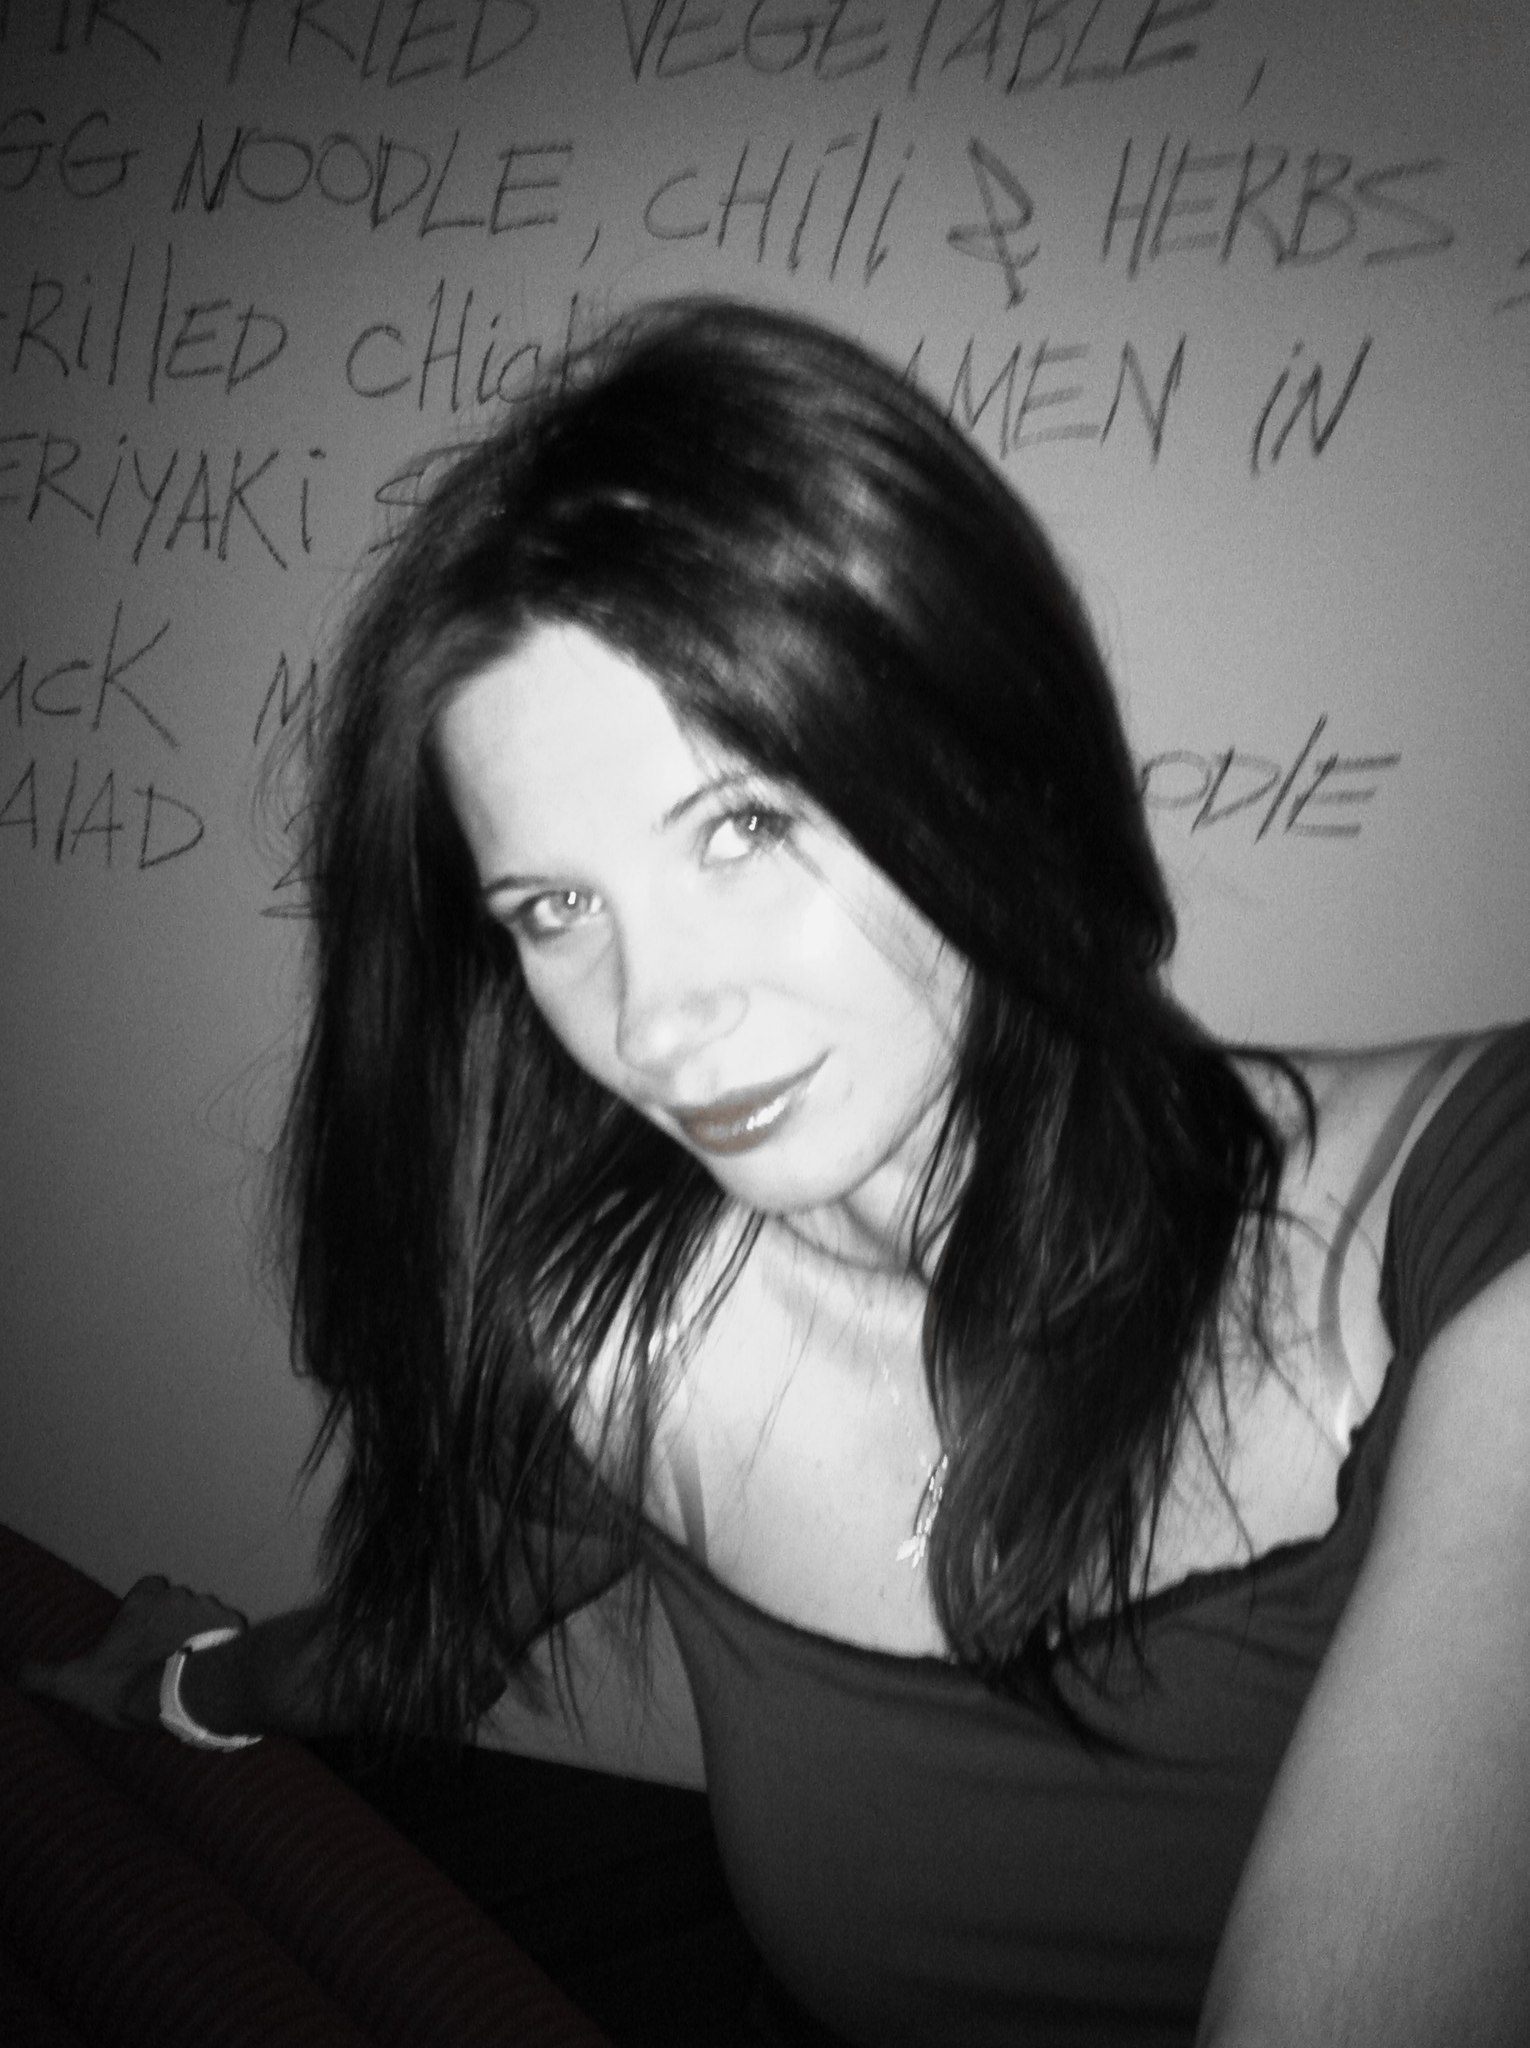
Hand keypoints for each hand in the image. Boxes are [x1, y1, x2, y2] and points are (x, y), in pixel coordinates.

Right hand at [16, 1575, 247, 1731]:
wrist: (182, 1695)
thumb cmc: (127, 1685)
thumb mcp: (74, 1683)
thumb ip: (43, 1675)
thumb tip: (18, 1673)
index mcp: (143, 1601)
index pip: (150, 1585)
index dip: (147, 1603)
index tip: (142, 1627)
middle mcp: (179, 1596)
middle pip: (180, 1601)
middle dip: (176, 1620)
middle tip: (168, 1653)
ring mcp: (210, 1608)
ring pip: (207, 1613)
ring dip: (202, 1631)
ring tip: (194, 1663)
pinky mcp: (235, 1625)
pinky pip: (233, 1628)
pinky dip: (227, 1642)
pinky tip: (219, 1664)